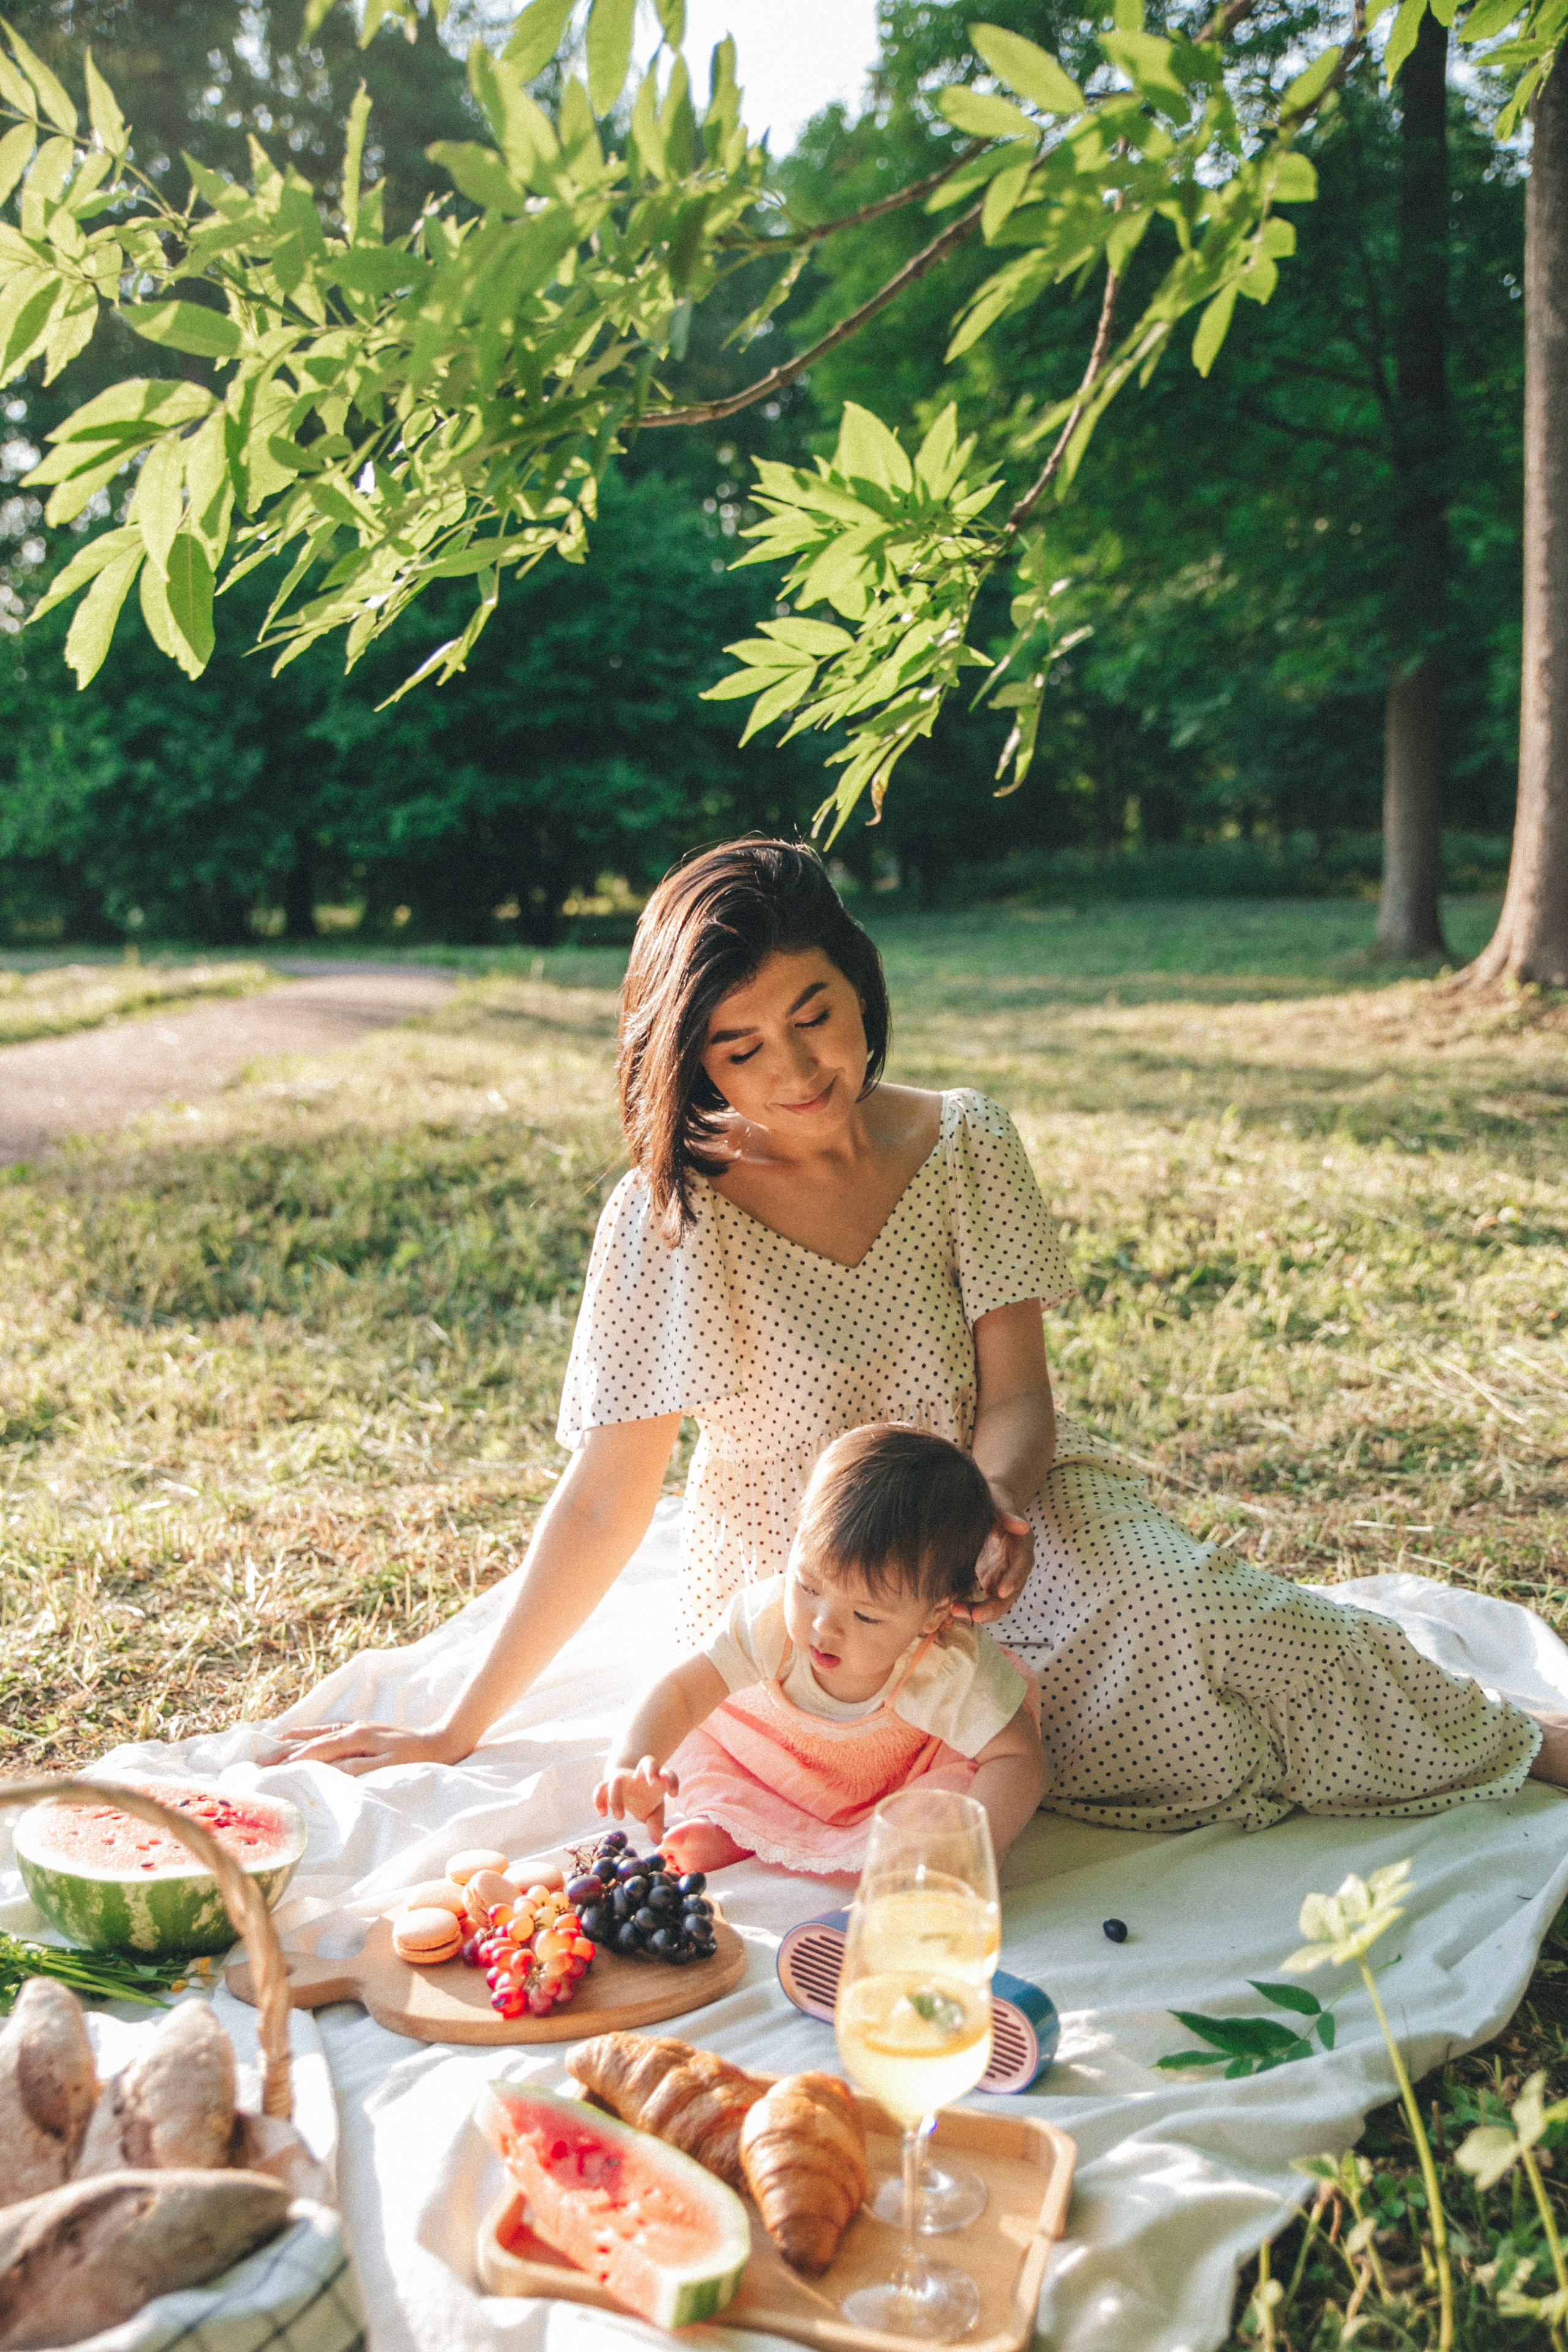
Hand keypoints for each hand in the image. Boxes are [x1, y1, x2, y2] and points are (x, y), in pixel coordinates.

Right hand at [259, 1720, 466, 1775]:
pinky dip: (310, 1732)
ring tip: (269, 1746)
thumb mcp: (387, 1767)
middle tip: (256, 1763)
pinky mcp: (363, 1729)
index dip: (290, 1762)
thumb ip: (356, 1768)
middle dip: (283, 1752)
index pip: (314, 1751)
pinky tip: (301, 1734)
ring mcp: (356, 1727)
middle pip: (310, 1741)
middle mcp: (351, 1729)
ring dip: (293, 1740)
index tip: (266, 1772)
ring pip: (316, 1732)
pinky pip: (328, 1728)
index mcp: (354, 1739)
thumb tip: (326, 1771)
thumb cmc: (416, 1759)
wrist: (443, 1741)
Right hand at [596, 1756, 678, 1831]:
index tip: (674, 1794)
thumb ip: (656, 1824)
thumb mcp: (653, 1811)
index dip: (671, 1781)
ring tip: (620, 1817)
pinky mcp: (607, 1784)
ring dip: (617, 1797)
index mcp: (656, 1780)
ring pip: (617, 1780)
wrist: (624, 1785)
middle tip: (653, 1784)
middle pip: (648, 1762)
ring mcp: (623, 1779)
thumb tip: (659, 1841)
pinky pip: (600, 1788)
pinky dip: (599, 1800)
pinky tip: (603, 1814)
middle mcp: (640, 1775)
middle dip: (651, 1771)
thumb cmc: (644, 1799)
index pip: (667, 1774)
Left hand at [951, 1498, 1033, 1625]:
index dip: (1014, 1578)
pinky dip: (974, 1607)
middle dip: (996, 1605)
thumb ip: (1007, 1511)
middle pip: (1013, 1590)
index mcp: (1022, 1543)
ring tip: (957, 1612)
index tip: (1001, 1591)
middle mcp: (1017, 1563)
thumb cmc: (992, 1498)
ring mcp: (1005, 1574)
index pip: (1023, 1564)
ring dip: (983, 1611)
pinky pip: (988, 1600)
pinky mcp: (993, 1579)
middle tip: (975, 1616)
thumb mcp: (997, 1498)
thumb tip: (1022, 1527)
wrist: (988, 1505)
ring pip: (1001, 1601)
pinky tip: (955, 1609)